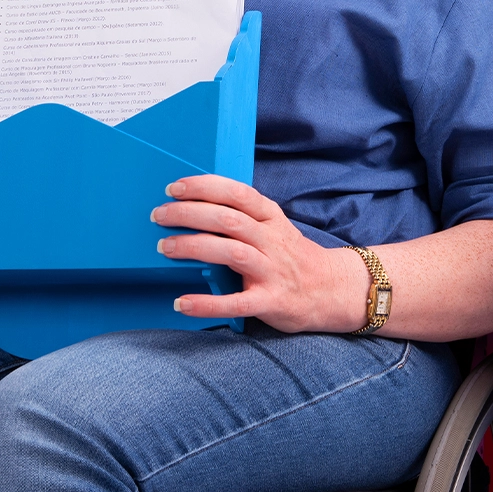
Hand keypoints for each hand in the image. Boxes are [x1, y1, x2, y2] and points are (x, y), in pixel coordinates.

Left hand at [152, 175, 370, 333]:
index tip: (175, 188)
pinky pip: (236, 302)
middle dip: (189, 214)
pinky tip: (182, 302)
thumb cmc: (292, 257)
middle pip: (228, 220)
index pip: (237, 193)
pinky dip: (207, 304)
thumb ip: (244, 216)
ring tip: (164, 248)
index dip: (204, 188)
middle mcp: (272, 241)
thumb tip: (196, 204)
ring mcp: (272, 271)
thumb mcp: (275, 227)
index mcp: (271, 217)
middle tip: (159, 215)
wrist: (333, 290)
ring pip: (231, 252)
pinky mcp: (271, 301)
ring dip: (194, 248)